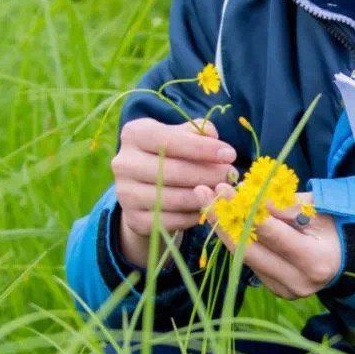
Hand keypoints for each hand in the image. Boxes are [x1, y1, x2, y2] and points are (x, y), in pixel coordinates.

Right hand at [112, 116, 237, 266]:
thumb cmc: (172, 153)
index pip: (169, 140)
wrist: (146, 187)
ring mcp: (125, 193)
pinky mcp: (133, 219)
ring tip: (222, 191)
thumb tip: (212, 136)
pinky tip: (206, 206)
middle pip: (172, 171)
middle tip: (230, 175)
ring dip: (203, 196)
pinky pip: (170, 220)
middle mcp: (123, 163)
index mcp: (134, 134)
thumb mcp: (181, 135)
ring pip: (172, 198)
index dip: (202, 148)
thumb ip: (198, 132)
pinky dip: (192, 215)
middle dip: (208, 173)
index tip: (230, 154)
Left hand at [192, 183, 343, 299]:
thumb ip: (282, 204)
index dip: (246, 210)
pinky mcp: (276, 290)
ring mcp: (285, 290)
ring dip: (225, 229)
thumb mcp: (316, 207)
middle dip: (225, 219)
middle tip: (205, 193)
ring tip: (209, 203)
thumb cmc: (336, 224)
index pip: (273, 234)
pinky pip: (252, 263)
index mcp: (314, 260)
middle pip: (251, 250)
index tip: (226, 189)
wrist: (348, 254)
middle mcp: (298, 281)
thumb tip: (245, 195)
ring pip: (246, 258)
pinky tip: (226, 220)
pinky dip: (238, 241)